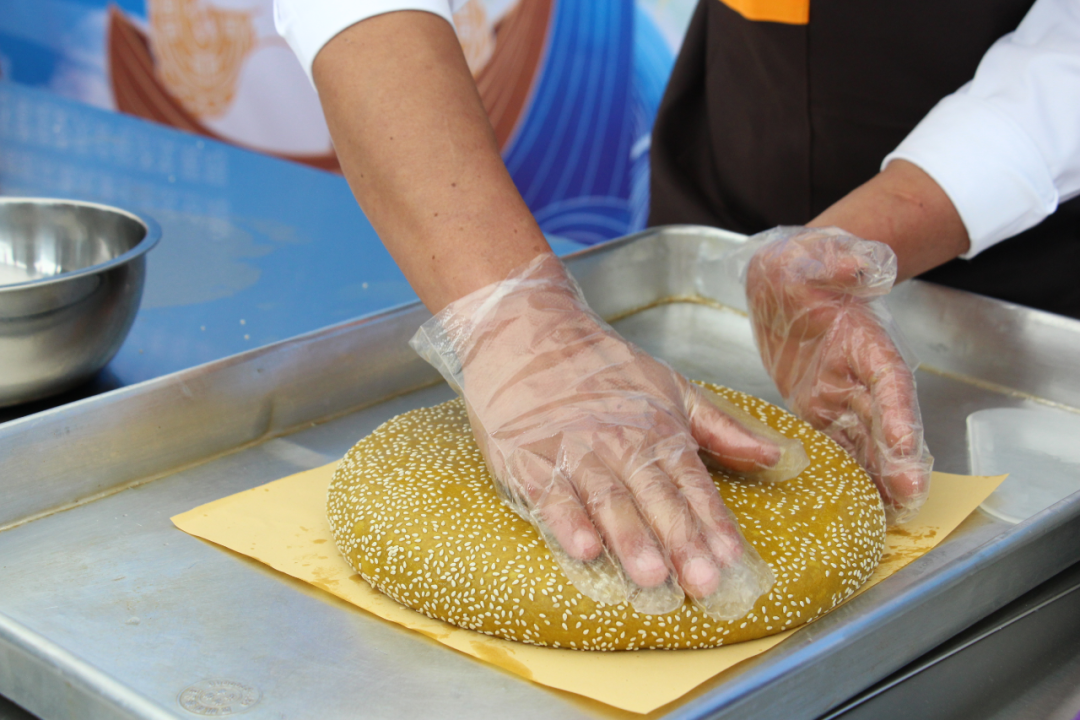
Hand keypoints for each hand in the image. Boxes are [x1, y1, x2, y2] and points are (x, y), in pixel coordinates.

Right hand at [411, 254, 808, 617]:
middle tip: (702, 582)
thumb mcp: (669, 388)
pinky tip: (583, 548)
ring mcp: (574, 450)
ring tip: (651, 576)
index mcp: (658, 429)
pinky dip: (567, 521)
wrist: (524, 331)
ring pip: (607, 498)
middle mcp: (620, 442)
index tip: (733, 561)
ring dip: (630, 538)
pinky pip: (550, 493)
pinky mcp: (528, 457)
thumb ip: (721, 428)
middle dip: (681, 541)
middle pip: (656, 497)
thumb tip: (774, 455)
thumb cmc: (600, 367)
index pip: (693, 484)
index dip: (714, 524)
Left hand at [744, 226, 932, 521]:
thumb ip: (841, 260)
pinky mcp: (818, 406)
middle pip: (884, 420)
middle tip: (908, 498)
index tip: (905, 444)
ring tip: (890, 513)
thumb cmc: (805, 264)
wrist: (786, 279)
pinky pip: (835, 443)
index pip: (889, 378)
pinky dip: (848, 471)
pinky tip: (857, 502)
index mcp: (865, 338)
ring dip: (878, 475)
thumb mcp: (816, 252)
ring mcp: (840, 393)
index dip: (899, 412)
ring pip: (864, 440)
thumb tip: (864, 268)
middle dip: (897, 459)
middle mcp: (860, 372)